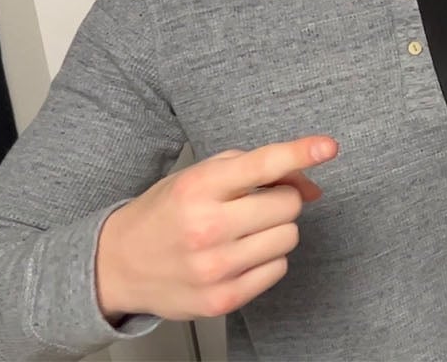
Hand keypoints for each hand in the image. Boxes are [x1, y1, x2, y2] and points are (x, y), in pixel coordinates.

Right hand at [96, 135, 337, 321]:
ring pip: (288, 237)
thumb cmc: (166, 214)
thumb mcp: (199, 176)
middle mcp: (206, 227)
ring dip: (274, 230)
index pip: (263, 165)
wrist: (119, 265)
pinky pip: (278, 269)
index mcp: (198, 188)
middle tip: (254, 204)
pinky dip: (267, 259)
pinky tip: (239, 255)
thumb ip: (255, 169)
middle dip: (280, 199)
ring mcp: (215, 268)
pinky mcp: (223, 299)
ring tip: (243, 232)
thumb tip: (310, 184)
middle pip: (288, 204)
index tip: (327, 147)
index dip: (300, 152)